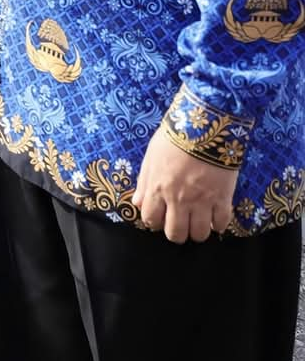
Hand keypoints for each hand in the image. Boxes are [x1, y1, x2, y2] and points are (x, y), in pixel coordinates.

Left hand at [133, 126, 238, 242]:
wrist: (205, 125)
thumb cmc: (174, 137)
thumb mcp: (151, 156)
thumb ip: (143, 182)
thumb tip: (137, 202)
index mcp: (157, 189)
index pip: (151, 220)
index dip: (155, 221)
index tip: (161, 216)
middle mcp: (178, 200)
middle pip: (176, 234)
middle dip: (177, 232)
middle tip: (181, 221)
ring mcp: (202, 201)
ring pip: (199, 234)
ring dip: (198, 230)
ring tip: (199, 220)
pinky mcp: (223, 198)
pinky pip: (221, 224)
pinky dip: (218, 224)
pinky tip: (215, 215)